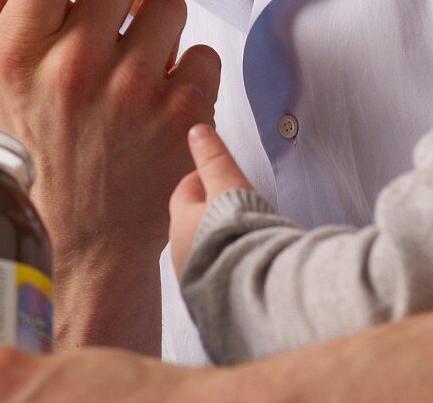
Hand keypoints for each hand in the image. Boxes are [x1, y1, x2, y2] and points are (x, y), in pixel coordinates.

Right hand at [0, 0, 220, 351]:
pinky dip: (185, 65)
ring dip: (155, 21)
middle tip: (113, 8)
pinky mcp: (183, 114)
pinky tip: (157, 97)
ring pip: (170, 2)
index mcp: (19, 49)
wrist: (77, 242)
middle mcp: (77, 65)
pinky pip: (202, 50)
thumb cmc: (24, 149)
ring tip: (131, 64)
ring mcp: (135, 91)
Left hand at [169, 123, 253, 279]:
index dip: (206, 179)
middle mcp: (180, 254)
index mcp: (181, 224)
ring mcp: (194, 280)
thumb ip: (213, 158)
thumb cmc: (238, 234)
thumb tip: (197, 131)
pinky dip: (228, 265)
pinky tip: (247, 263)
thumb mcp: (228, 186)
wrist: (252, 292)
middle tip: (239, 206)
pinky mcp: (210, 302)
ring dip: (220, 240)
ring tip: (247, 236)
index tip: (226, 177)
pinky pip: (217, 274)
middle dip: (211, 212)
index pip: (186, 191)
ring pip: (204, 249)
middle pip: (193, 222)